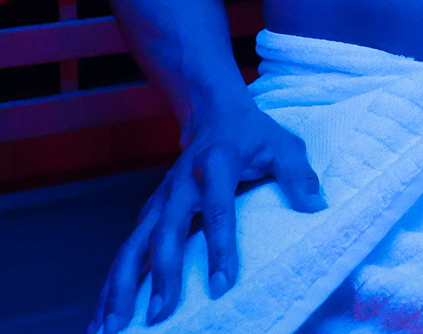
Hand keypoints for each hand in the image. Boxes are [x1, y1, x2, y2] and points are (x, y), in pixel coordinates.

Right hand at [89, 104, 326, 331]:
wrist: (213, 111)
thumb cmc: (252, 135)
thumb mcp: (282, 145)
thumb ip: (298, 174)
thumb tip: (317, 206)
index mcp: (216, 166)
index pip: (217, 212)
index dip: (220, 249)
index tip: (223, 285)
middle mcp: (181, 185)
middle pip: (164, 234)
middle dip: (161, 276)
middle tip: (159, 315)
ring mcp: (161, 200)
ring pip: (134, 245)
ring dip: (120, 287)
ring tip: (111, 328)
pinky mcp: (151, 212)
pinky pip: (128, 250)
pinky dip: (113, 283)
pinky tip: (104, 316)